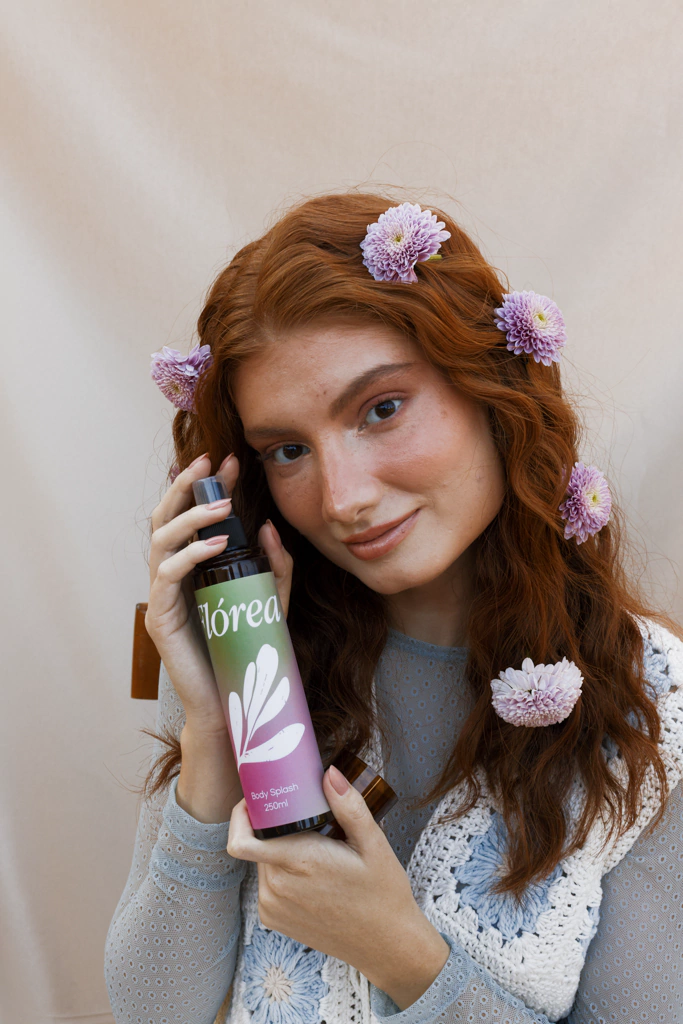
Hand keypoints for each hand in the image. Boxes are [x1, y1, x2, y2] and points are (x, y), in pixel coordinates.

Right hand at [145, 452, 293, 733]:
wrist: (230, 702)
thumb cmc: (244, 649)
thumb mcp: (271, 602)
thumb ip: (275, 568)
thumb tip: (271, 528)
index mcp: (191, 567)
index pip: (191, 515)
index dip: (207, 485)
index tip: (230, 461)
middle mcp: (171, 575)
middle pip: (165, 517)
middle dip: (186, 485)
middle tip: (211, 463)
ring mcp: (161, 595)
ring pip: (160, 540)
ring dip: (189, 516)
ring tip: (222, 505)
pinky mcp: (159, 618)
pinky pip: (166, 575)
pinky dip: (188, 554)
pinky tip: (215, 544)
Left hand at [227, 765, 449, 1010]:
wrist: (386, 945)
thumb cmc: (382, 893)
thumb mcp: (373, 843)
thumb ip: (349, 805)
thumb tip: (329, 773)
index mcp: (298, 863)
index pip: (242, 839)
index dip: (242, 814)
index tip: (260, 796)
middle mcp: (277, 888)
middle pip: (255, 842)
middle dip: (271, 824)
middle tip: (300, 813)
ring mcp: (272, 908)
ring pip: (261, 861)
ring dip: (278, 848)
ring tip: (311, 843)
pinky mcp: (274, 921)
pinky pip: (266, 883)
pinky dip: (281, 871)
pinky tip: (310, 871)